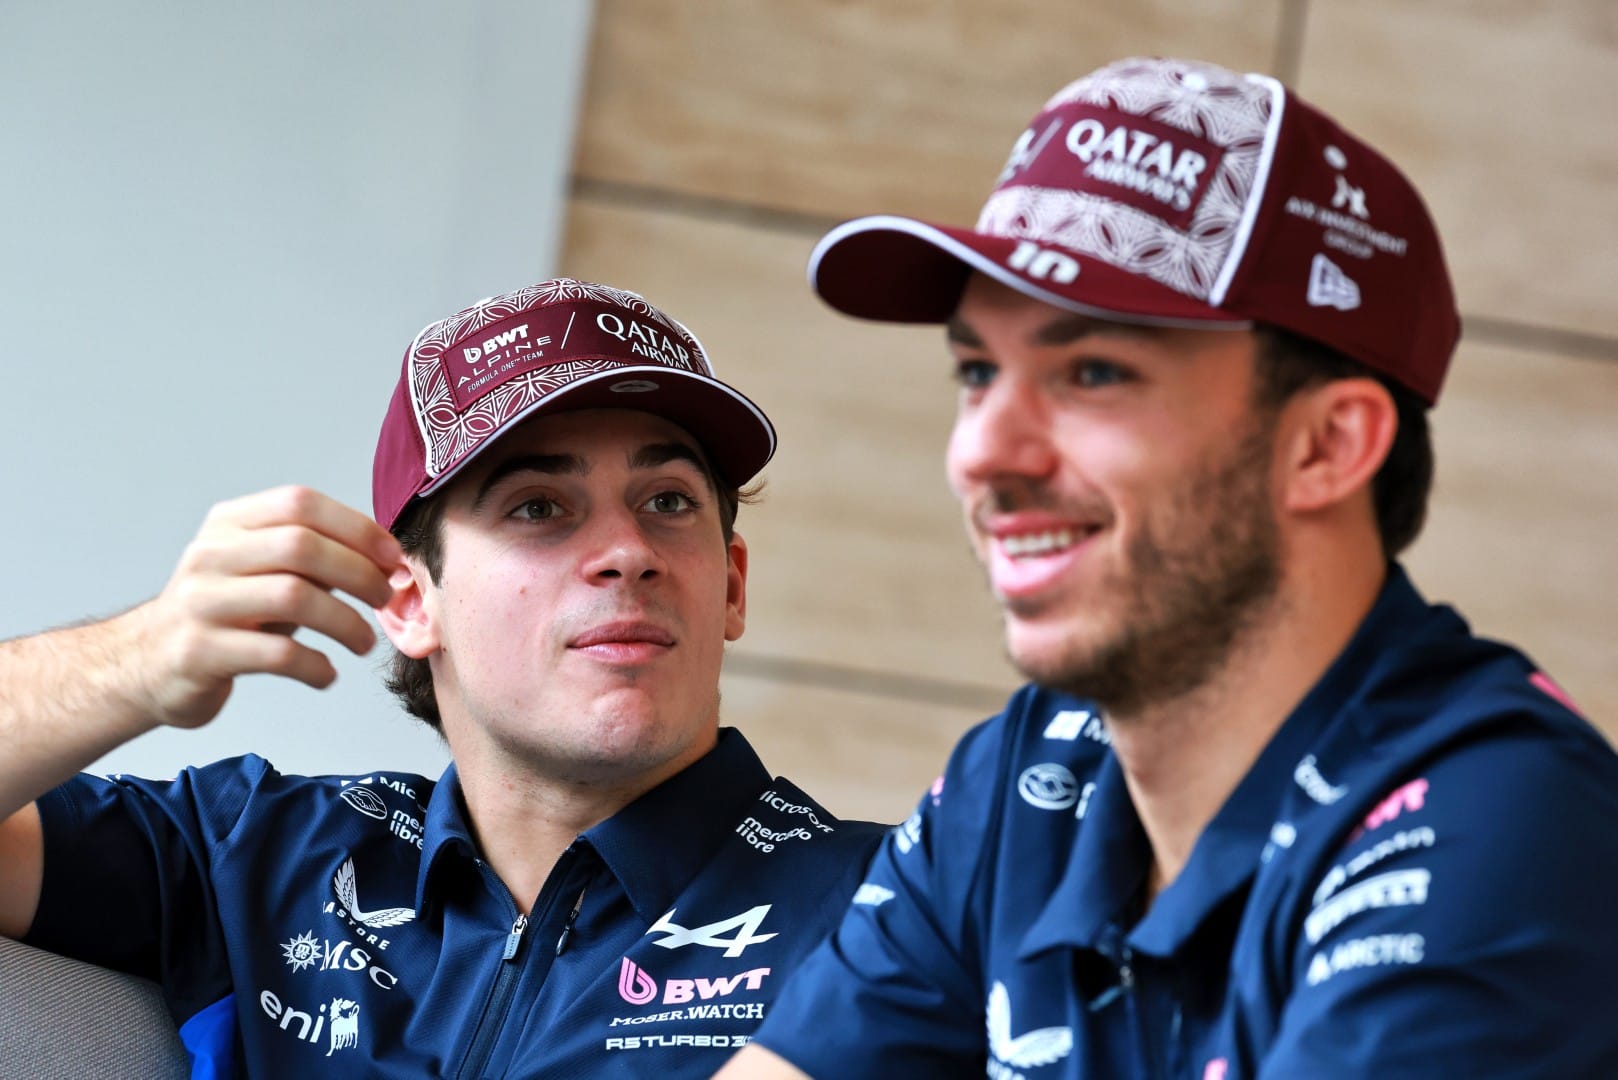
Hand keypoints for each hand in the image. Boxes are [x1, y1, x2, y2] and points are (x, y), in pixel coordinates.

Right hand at [132, 486, 404, 729]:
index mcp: (229, 524)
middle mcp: (210, 555)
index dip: (357, 528)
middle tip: (384, 599)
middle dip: (359, 572)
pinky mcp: (199, 652)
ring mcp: (201, 603)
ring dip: (345, 622)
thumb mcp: (261, 571)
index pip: (300, 503)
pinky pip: (276, 654)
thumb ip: (312, 557)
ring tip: (363, 642)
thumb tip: (387, 559)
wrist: (147, 662)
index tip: (392, 558)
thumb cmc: (225, 613)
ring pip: (293, 597)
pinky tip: (326, 674)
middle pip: (301, 547)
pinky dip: (315, 666)